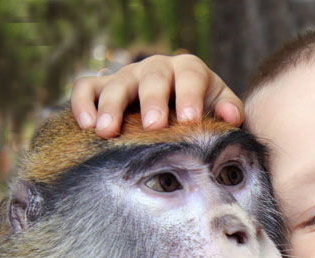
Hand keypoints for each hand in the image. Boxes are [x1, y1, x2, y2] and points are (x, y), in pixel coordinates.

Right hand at [70, 54, 242, 137]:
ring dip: (111, 107)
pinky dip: (83, 103)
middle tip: (154, 126)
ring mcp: (127, 76)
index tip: (189, 119)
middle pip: (152, 78)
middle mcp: (156, 68)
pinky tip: (86, 126)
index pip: (190, 77)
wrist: (176, 105)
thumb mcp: (219, 106)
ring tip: (107, 132)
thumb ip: (229, 110)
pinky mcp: (103, 86)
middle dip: (152, 101)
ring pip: (116, 83)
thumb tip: (232, 118)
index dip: (190, 96)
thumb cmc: (201, 109)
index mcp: (188, 70)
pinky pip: (86, 87)